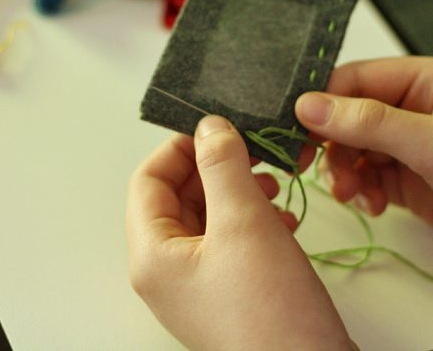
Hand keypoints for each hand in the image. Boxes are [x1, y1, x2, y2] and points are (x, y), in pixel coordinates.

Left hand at [126, 116, 350, 349]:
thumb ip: (222, 166)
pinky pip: (231, 241)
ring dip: (239, 193)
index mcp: (153, 254)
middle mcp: (168, 270)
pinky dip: (254, 221)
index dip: (180, 148)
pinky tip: (284, 219)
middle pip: (180, 198)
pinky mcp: (229, 292)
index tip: (217, 130)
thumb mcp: (243, 221)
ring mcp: (199, 284)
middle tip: (253, 151)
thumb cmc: (269, 305)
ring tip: (272, 185)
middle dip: (217, 170)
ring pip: (210, 218)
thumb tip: (209, 126)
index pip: (148, 181)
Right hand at [295, 56, 432, 328]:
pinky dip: (362, 188)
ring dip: (346, 170)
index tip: (294, 131)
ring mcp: (419, 145)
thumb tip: (307, 105)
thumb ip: (369, 123)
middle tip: (312, 169)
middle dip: (334, 143)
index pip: (359, 79)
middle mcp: (423, 107)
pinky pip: (372, 175)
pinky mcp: (417, 180)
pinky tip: (371, 206)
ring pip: (359, 147)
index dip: (324, 102)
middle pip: (354, 114)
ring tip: (351, 195)